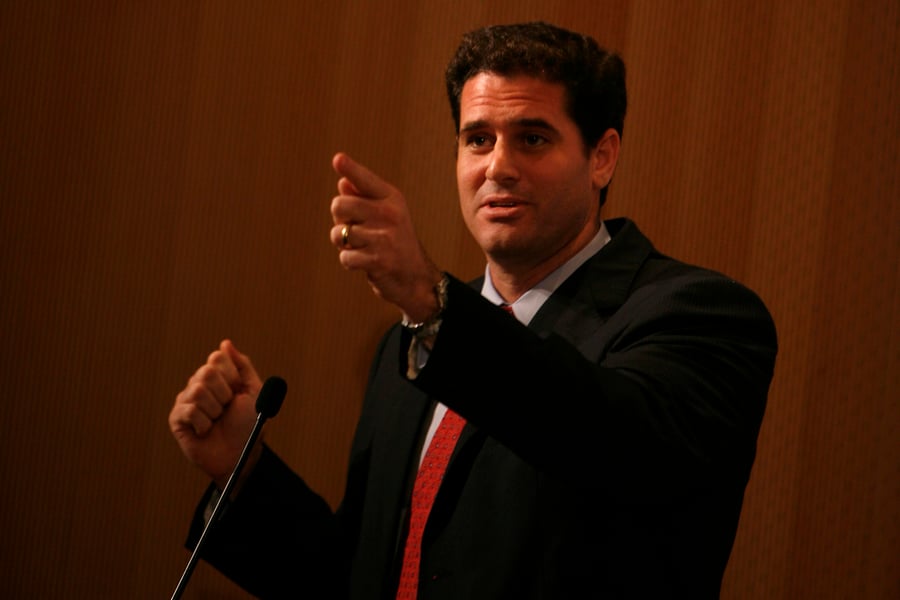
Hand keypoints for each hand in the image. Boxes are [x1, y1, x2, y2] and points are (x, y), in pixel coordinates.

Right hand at [169, 339, 262, 488]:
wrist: (241, 455)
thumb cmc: (248, 426)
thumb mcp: (254, 392)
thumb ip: (242, 366)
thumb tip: (225, 343)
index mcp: (218, 377)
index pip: (217, 358)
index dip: (232, 377)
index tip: (237, 392)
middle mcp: (199, 385)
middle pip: (207, 372)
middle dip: (224, 393)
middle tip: (226, 408)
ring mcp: (186, 401)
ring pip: (198, 391)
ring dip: (214, 410)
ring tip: (216, 420)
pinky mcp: (177, 419)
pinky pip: (189, 410)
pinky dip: (204, 423)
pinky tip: (205, 430)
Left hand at [330, 152, 442, 322]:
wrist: (416, 278)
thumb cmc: (395, 243)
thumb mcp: (385, 216)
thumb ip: (363, 199)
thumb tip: (342, 183)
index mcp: (391, 199)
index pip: (365, 180)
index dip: (350, 169)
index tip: (337, 159)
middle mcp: (390, 214)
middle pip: (339, 205)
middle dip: (339, 220)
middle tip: (355, 230)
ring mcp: (385, 237)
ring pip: (339, 233)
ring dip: (343, 244)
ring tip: (362, 247)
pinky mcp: (379, 260)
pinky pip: (345, 257)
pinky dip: (349, 262)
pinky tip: (365, 262)